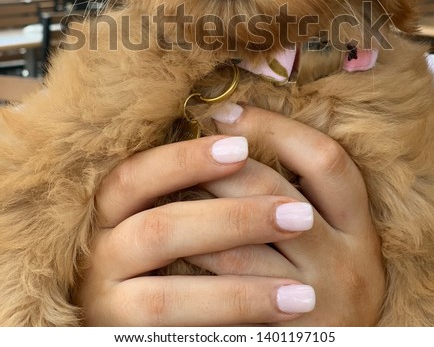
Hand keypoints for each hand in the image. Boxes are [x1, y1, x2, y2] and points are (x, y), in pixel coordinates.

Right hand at [74, 135, 315, 325]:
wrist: (144, 321)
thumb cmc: (164, 254)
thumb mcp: (163, 214)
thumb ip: (184, 188)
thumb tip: (241, 138)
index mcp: (107, 212)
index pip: (134, 176)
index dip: (185, 159)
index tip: (241, 147)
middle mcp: (98, 256)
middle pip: (158, 230)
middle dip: (234, 220)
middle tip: (298, 215)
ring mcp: (106, 305)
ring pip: (166, 297)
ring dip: (240, 292)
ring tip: (303, 292)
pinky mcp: (122, 342)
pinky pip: (177, 340)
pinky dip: (228, 331)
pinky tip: (274, 325)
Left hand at [190, 103, 384, 326]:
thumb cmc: (320, 283)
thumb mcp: (328, 239)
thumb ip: (297, 195)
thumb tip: (237, 136)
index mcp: (359, 228)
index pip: (326, 161)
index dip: (275, 129)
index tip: (227, 113)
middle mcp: (349, 264)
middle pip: (274, 197)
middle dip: (221, 167)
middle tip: (183, 150)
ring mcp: (317, 302)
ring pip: (241, 248)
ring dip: (196, 213)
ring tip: (166, 190)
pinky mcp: (282, 334)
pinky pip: (227, 292)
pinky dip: (195, 262)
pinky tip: (174, 245)